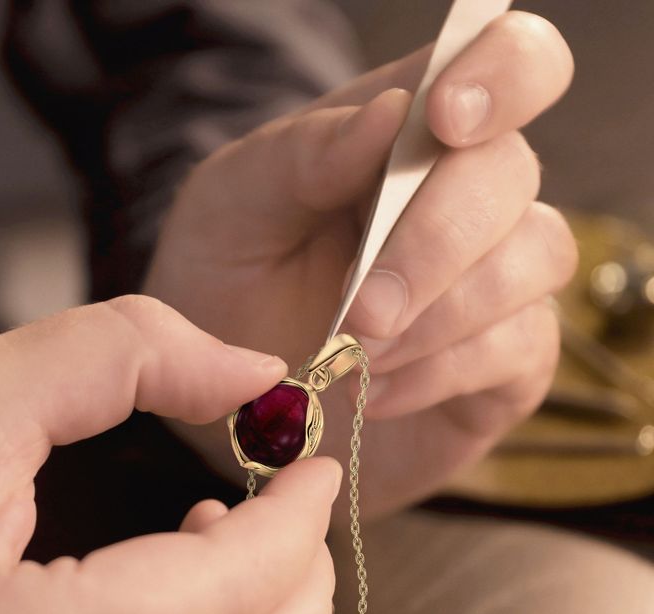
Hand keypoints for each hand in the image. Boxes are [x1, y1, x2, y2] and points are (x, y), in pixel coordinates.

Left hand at [144, 12, 577, 517]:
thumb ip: (304, 153)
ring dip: (440, 316)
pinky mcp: (505, 360)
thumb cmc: (233, 279)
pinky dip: (440, 374)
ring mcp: (495, 280)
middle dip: (433, 242)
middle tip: (359, 310)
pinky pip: (520, 349)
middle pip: (510, 175)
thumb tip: (392, 113)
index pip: (507, 62)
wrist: (233, 387)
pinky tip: (373, 393)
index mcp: (405, 136)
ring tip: (355, 359)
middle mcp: (465, 199)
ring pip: (537, 259)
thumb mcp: (236, 206)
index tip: (444, 120)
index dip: (502, 74)